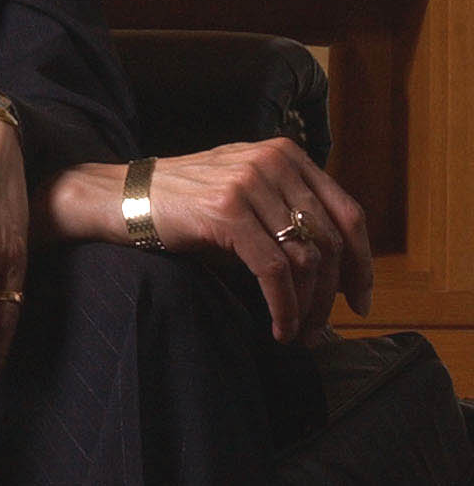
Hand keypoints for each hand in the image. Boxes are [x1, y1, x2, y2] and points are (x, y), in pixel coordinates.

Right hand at [141, 140, 372, 342]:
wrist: (124, 195)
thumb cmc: (187, 202)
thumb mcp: (247, 192)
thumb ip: (289, 213)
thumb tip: (339, 274)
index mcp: (285, 154)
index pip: (347, 213)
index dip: (363, 263)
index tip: (360, 299)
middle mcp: (272, 162)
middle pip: (330, 241)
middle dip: (332, 295)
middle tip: (322, 329)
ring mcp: (248, 184)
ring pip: (305, 260)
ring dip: (308, 308)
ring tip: (298, 333)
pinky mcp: (226, 211)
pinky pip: (273, 271)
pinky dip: (283, 307)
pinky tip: (278, 326)